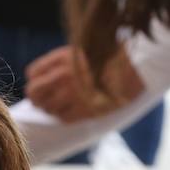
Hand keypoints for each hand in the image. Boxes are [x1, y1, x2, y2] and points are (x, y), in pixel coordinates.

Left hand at [25, 45, 144, 120]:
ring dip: (51, 109)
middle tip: (45, 101)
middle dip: (37, 98)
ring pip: (47, 108)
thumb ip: (60, 62)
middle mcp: (64, 75)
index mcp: (62, 58)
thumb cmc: (110, 58)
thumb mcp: (82, 51)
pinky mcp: (85, 109)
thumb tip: (39, 77)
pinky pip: (63, 118)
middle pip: (34, 92)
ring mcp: (74, 93)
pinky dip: (65, 116)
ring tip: (62, 106)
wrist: (137, 68)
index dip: (35, 81)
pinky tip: (75, 111)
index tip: (43, 84)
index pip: (32, 73)